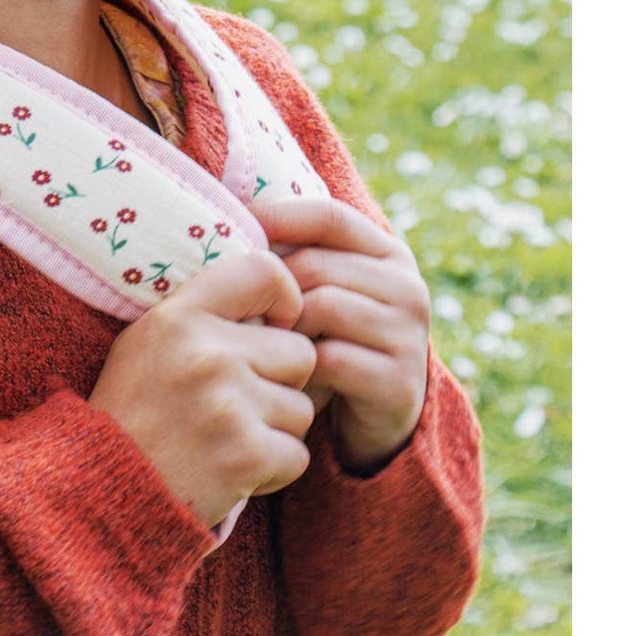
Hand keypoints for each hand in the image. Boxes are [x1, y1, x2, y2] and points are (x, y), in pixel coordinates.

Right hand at [89, 250, 317, 527]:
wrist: (106, 490)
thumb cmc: (133, 411)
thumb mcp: (149, 340)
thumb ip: (205, 313)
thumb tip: (276, 300)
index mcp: (180, 315)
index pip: (264, 271)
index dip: (284, 297)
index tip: (274, 324)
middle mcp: (207, 352)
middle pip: (299, 352)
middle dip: (280, 381)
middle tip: (237, 401)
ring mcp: (229, 403)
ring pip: (302, 408)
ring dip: (275, 429)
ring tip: (226, 436)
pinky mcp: (247, 454)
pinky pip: (297, 455)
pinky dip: (273, 468)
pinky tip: (232, 467)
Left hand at [254, 199, 430, 472]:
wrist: (368, 420)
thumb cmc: (328, 340)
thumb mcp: (316, 290)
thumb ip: (292, 256)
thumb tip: (226, 221)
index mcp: (388, 254)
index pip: (329, 216)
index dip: (278, 216)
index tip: (235, 226)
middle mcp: (407, 287)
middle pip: (316, 265)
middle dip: (271, 287)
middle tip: (241, 309)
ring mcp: (408, 335)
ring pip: (322, 307)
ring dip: (283, 328)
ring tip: (264, 344)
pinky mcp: (399, 382)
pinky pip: (330, 358)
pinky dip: (299, 367)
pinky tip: (288, 378)